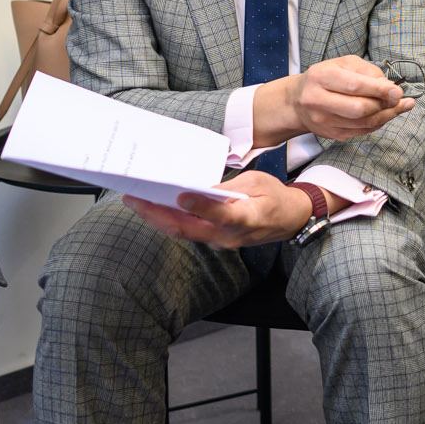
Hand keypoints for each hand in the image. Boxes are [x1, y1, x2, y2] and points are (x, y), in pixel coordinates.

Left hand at [123, 170, 315, 248]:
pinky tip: (155, 209)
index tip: (181, 196)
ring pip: (185, 232)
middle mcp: (230, 236)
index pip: (222, 215)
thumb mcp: (257, 181)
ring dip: (158, 218)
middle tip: (134, 199)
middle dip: (158, 214)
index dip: (200, 206)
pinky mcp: (215, 241)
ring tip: (136, 202)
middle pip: (189, 228)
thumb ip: (229, 188)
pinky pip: (189, 232)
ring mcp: (221, 242)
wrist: (290, 220)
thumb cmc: (274, 196)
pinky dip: (170, 221)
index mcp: (248, 217)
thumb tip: (201, 188)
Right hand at [289, 56, 413, 140]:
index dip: (379, 90)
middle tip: (399, 99)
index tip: (398, 91)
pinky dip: (378, 123)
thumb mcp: (343, 64)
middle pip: (359, 109)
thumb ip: (367, 71)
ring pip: (363, 123)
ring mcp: (323, 121)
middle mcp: (318, 100)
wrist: (298, 101)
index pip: (354, 86)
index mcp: (320, 77)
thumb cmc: (325, 78)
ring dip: (387, 116)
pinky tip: (386, 114)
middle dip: (384, 104)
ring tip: (401, 107)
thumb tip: (389, 86)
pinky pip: (362, 131)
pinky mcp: (331, 134)